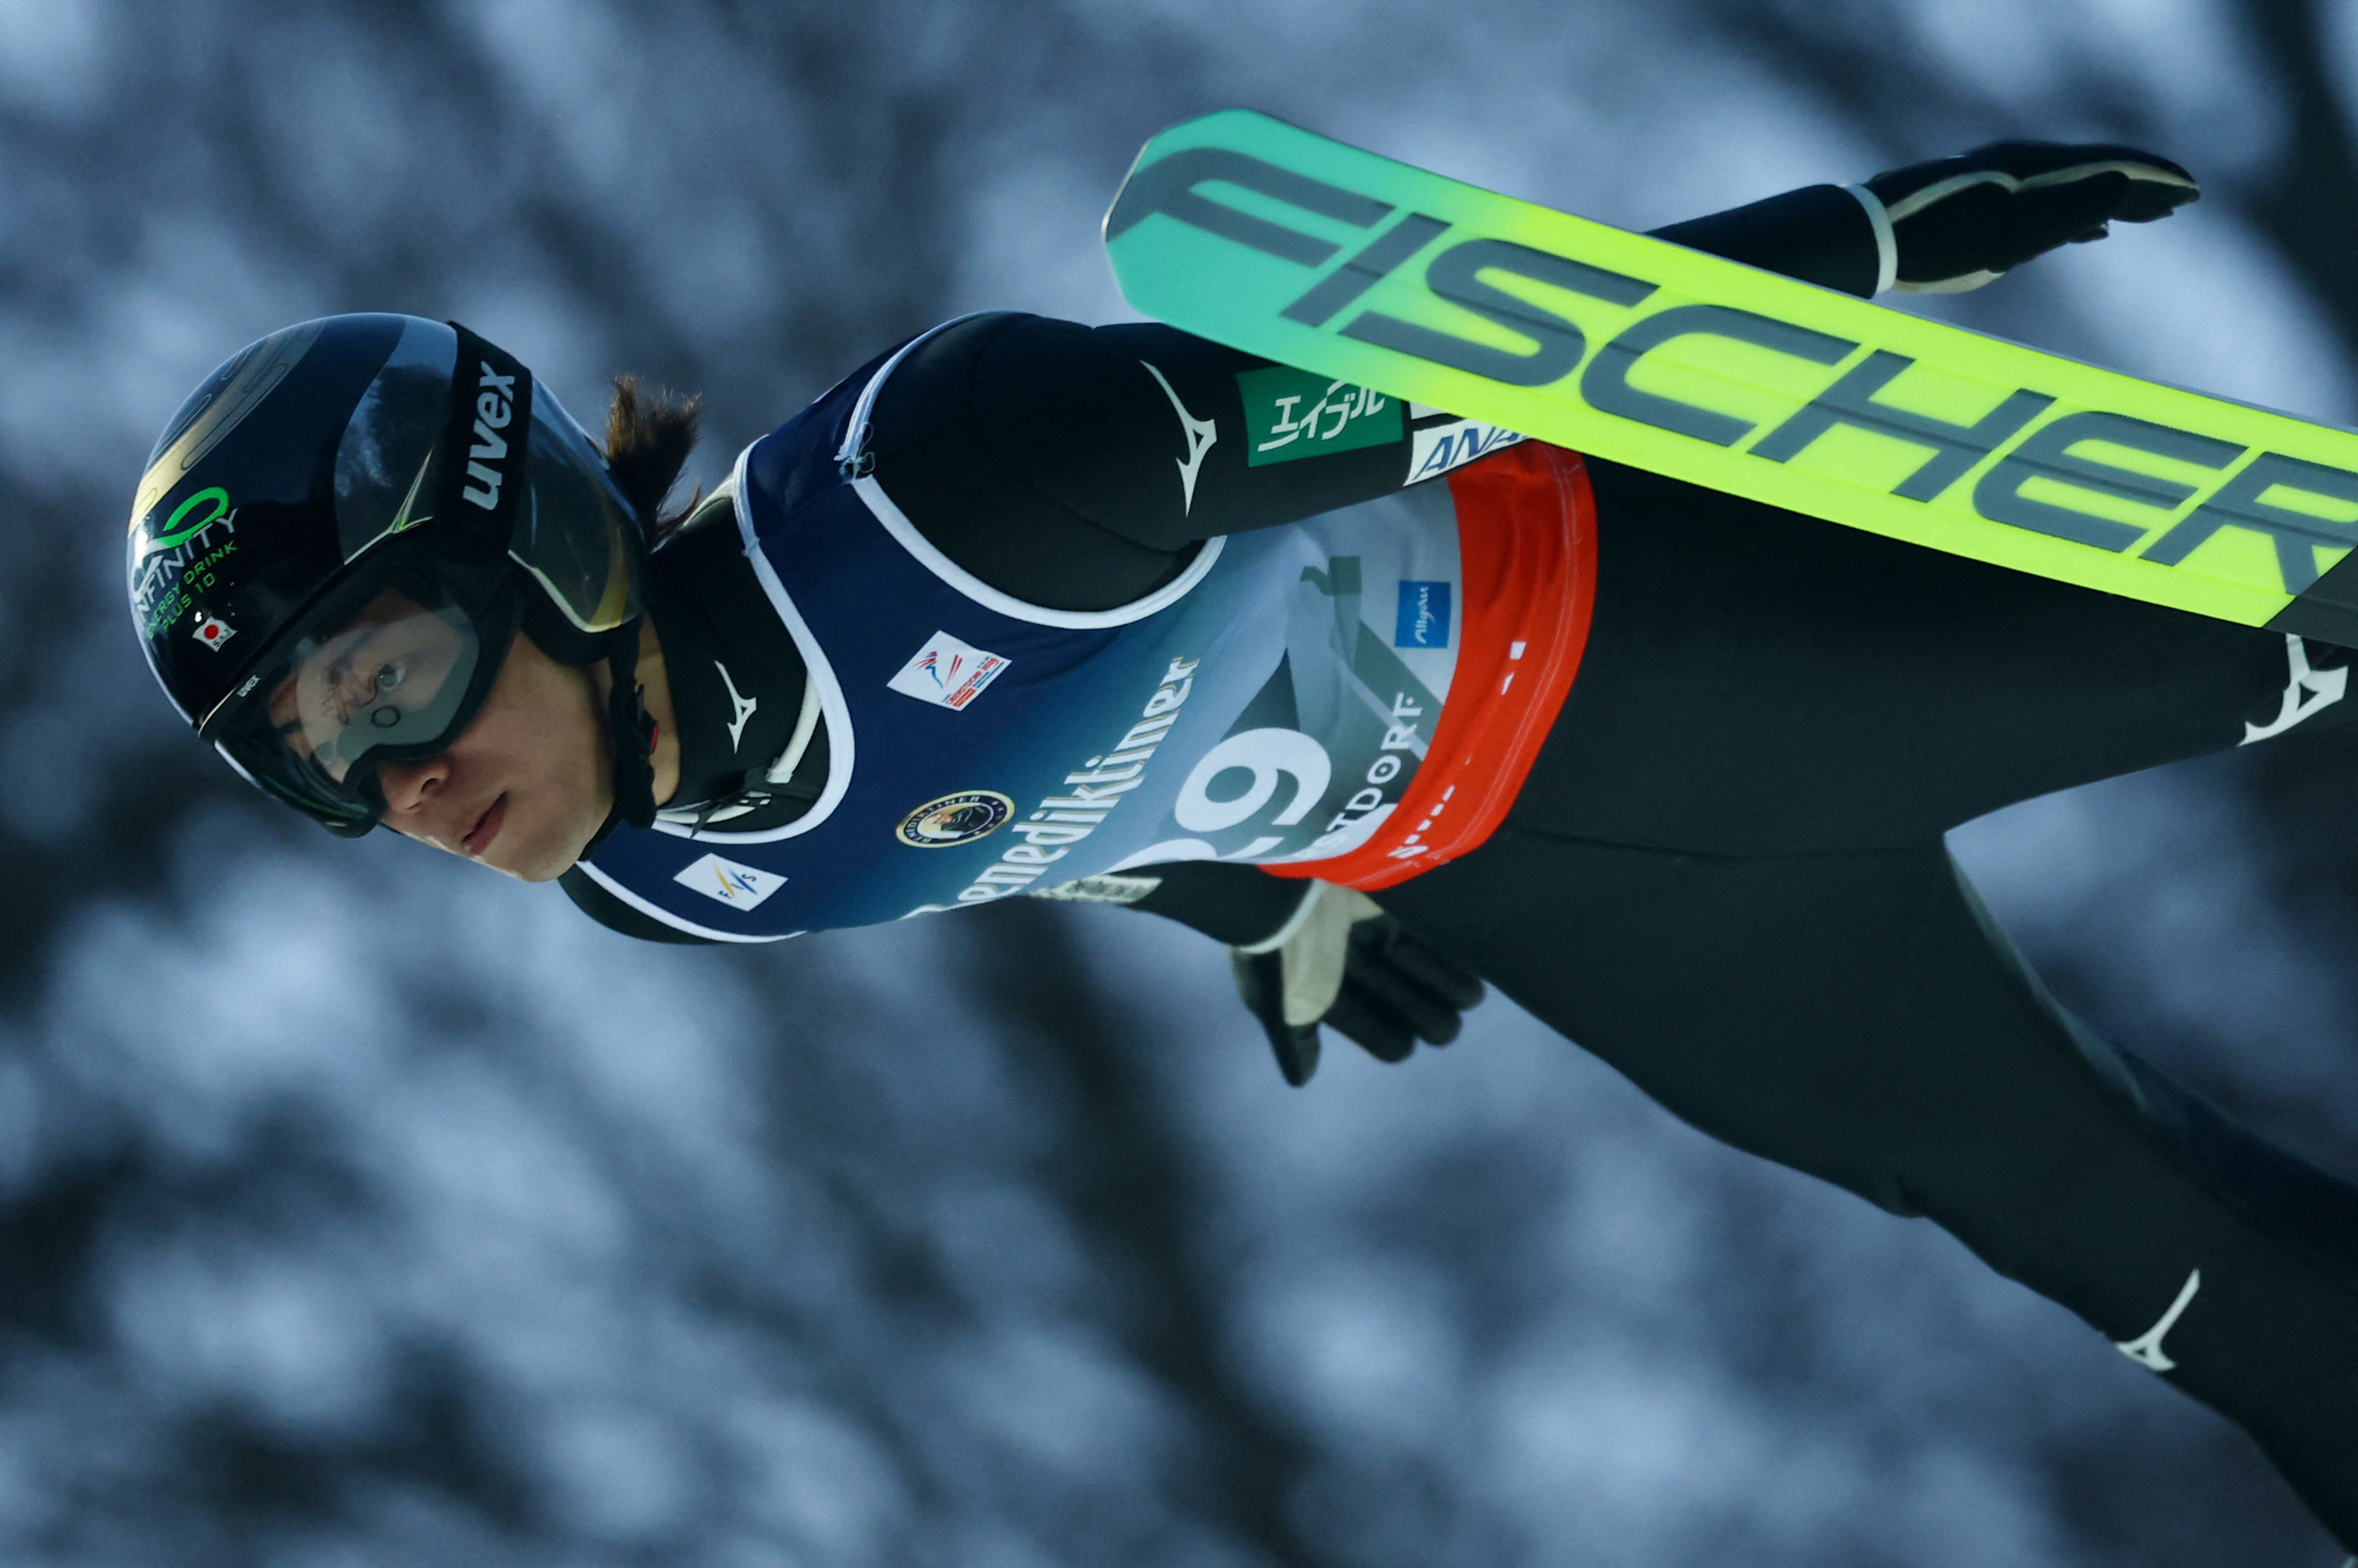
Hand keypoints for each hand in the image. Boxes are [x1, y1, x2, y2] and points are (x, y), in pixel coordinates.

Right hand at [1229, 880, 1485, 1085]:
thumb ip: (1295, 1041)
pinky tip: (1464, 957)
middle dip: (1427, 1016)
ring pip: (1441, 978)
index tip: (1399, 1040)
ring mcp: (1386, 931)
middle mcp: (1363, 965)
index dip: (1392, 1042)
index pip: (1379, 1036)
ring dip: (1448, 985)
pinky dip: (1457, 952)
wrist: (1288, 872)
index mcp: (1332, 993)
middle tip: (1431, 1016)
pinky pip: (1446, 935)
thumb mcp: (1274, 1002)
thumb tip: (1304, 1081)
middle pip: (1417, 1011)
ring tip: (1452, 986)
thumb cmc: (1277, 945)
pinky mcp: (1406, 899)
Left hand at [1857, 140, 2198, 293]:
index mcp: (2037, 170)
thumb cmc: (1936, 242)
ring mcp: (2005, 186)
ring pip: (2074, 190)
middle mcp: (2025, 170)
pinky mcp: (1987, 207)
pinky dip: (2081, 217)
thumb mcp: (2007, 236)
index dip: (2154, 179)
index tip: (2192, 191)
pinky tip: (2091, 233)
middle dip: (2143, 189)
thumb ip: (2066, 211)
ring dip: (2115, 202)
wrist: (1870, 234)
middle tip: (2184, 203)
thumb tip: (2121, 181)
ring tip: (2149, 216)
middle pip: (2097, 174)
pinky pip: (2049, 207)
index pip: (2111, 166)